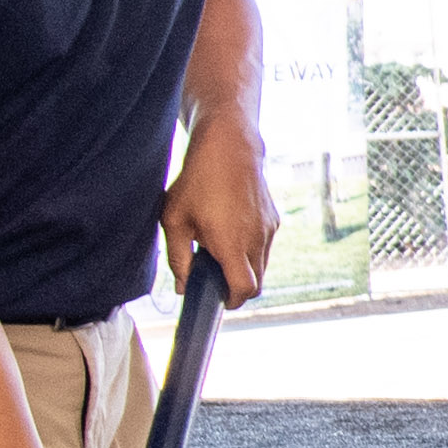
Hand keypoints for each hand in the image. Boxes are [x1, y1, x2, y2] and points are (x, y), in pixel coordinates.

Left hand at [167, 117, 276, 305]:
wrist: (229, 146)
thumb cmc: (197, 182)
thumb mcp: (174, 220)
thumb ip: (178, 258)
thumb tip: (182, 286)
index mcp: (232, 245)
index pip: (244, 289)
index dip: (232, 301)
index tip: (219, 300)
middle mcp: (256, 240)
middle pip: (257, 283)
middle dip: (238, 289)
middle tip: (216, 280)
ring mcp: (268, 229)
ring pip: (262, 265)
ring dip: (245, 268)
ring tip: (220, 250)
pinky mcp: (273, 218)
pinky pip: (265, 245)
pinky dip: (251, 250)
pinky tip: (231, 230)